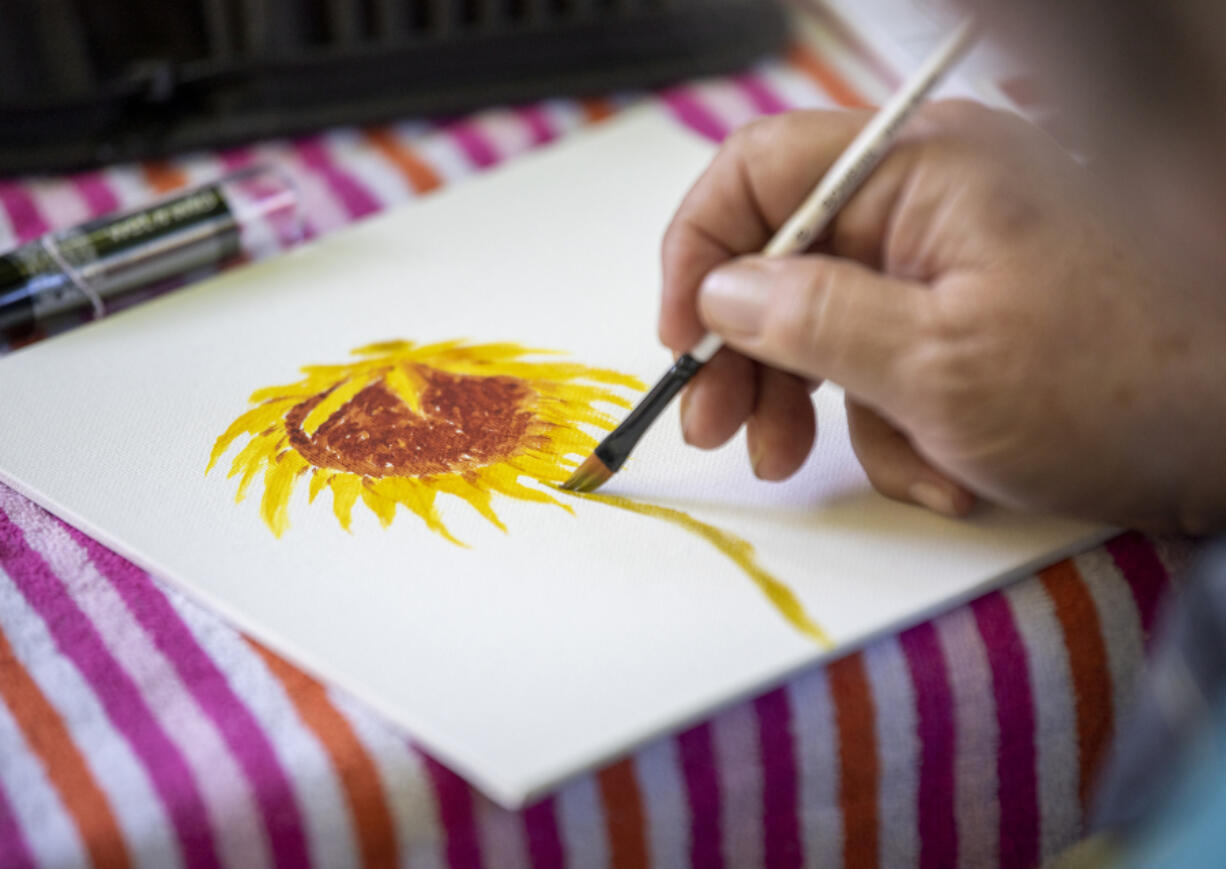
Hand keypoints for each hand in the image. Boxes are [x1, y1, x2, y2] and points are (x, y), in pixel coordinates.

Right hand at [659, 101, 1225, 532]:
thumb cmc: (1120, 385)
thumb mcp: (936, 364)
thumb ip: (811, 319)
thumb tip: (723, 293)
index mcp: (920, 170)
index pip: (759, 172)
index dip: (700, 251)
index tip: (683, 336)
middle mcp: (932, 200)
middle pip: (785, 256)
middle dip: (749, 351)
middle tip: (723, 427)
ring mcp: (954, 261)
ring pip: (832, 320)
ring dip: (822, 405)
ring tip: (828, 466)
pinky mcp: (974, 318)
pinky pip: (892, 361)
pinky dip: (897, 425)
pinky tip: (940, 469)